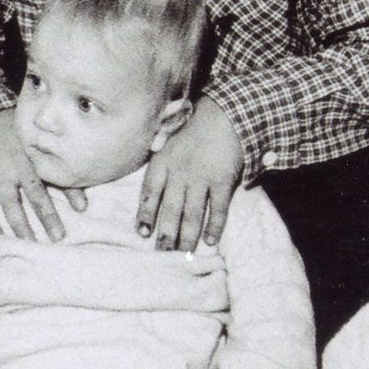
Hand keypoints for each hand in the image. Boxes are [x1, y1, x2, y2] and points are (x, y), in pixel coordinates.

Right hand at [0, 109, 76, 241]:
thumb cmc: (22, 139)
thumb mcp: (42, 149)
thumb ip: (62, 175)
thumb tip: (83, 208)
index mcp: (38, 154)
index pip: (57, 175)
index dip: (71, 192)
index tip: (82, 210)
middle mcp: (19, 163)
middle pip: (36, 193)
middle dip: (48, 216)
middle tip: (58, 237)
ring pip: (10, 202)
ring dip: (20, 224)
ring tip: (29, 243)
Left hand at [137, 99, 245, 251]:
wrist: (226, 113)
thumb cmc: (195, 128)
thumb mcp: (169, 141)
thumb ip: (159, 163)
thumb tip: (153, 190)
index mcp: (163, 162)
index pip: (149, 193)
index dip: (145, 214)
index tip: (143, 233)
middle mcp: (179, 173)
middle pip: (169, 210)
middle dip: (165, 234)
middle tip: (163, 253)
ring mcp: (201, 178)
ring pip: (191, 215)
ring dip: (186, 237)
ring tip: (183, 254)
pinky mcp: (222, 181)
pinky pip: (217, 209)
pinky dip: (214, 226)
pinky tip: (209, 241)